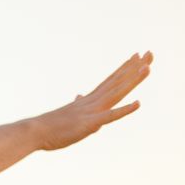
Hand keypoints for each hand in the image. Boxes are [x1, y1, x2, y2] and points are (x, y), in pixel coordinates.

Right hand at [31, 51, 151, 150]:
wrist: (34, 131)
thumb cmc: (50, 125)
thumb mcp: (68, 112)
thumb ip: (77, 103)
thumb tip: (79, 95)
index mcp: (89, 99)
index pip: (111, 80)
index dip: (126, 68)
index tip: (137, 56)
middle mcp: (93, 101)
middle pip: (118, 81)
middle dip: (134, 67)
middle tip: (150, 53)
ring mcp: (92, 111)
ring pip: (117, 93)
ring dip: (133, 80)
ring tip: (148, 68)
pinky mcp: (90, 124)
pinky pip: (111, 116)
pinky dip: (125, 110)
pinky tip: (138, 104)